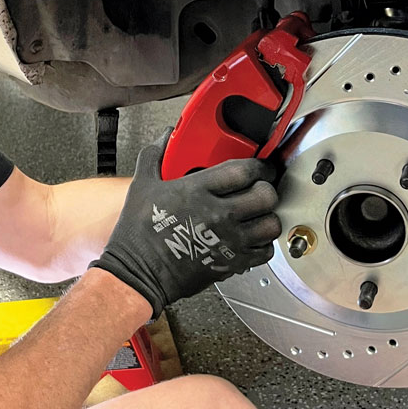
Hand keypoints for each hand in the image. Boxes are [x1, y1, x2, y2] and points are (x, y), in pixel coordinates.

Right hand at [91, 130, 281, 317]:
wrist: (137, 273)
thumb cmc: (138, 233)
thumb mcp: (142, 185)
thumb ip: (155, 155)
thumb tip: (165, 136)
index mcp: (197, 190)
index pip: (245, 170)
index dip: (260, 166)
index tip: (260, 168)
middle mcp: (218, 214)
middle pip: (265, 195)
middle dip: (267, 190)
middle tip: (260, 190)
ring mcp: (227, 240)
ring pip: (270, 224)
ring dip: (268, 217)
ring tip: (258, 215)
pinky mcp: (230, 263)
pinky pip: (264, 252)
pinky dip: (263, 245)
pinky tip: (251, 240)